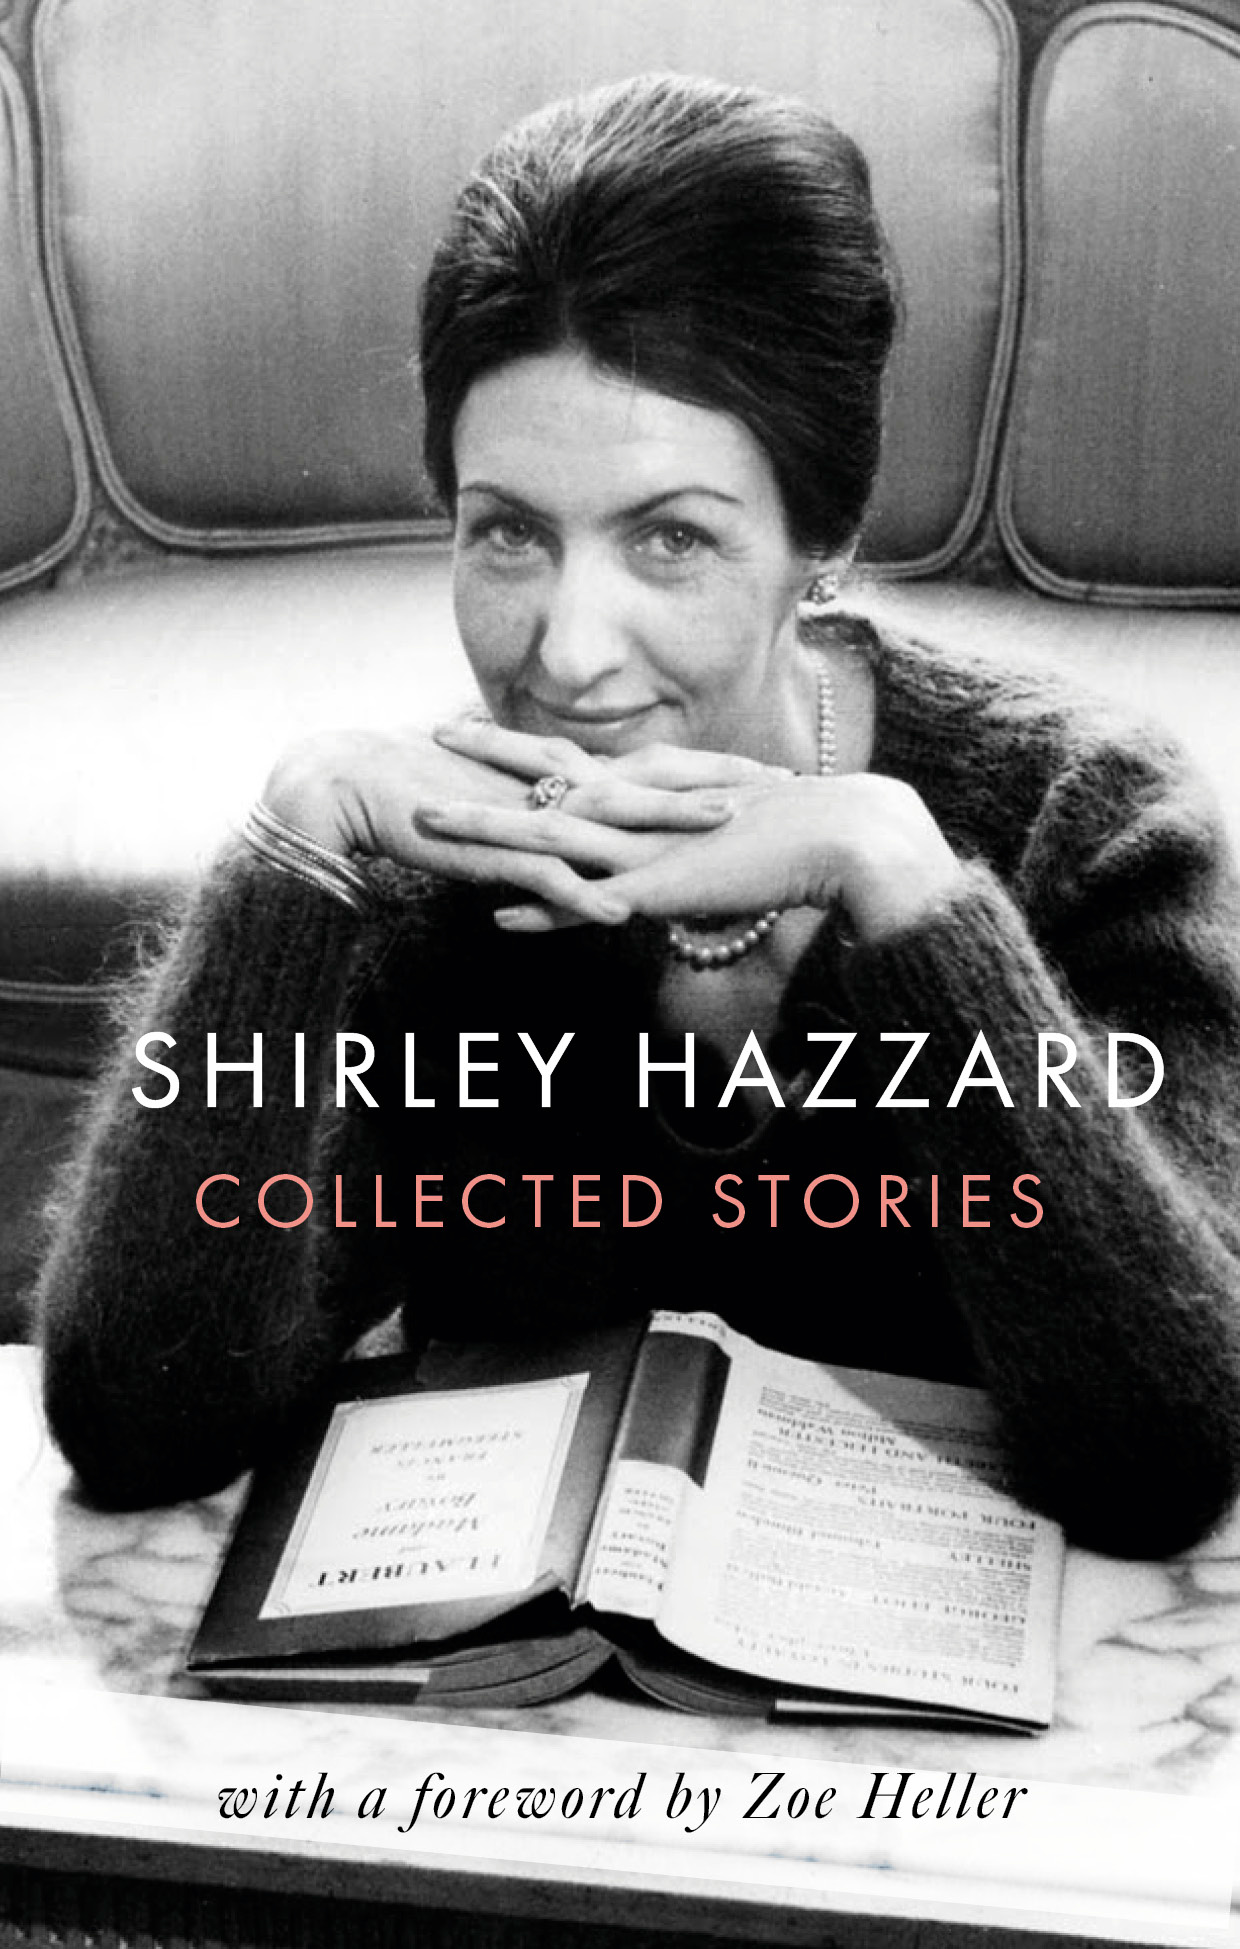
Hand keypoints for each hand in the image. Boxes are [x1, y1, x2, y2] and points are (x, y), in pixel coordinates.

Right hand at [258, 720, 744, 920]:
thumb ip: (557, 816)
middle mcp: (558, 787)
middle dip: (719, 784)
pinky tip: (621, 913)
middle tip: (784, 787)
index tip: (769, 773)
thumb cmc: (432, 793)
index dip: (712, 770)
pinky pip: (545, 876)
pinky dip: (583, 894)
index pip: (653, 768)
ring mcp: (529, 817)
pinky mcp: (492, 850)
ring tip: (728, 831)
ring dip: (671, 825)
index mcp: (565, 775)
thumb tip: (593, 834)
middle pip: (654, 782)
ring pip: (613, 821)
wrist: (357, 782)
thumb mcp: (513, 804)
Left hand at [422, 769, 965, 944]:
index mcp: (654, 789)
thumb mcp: (728, 834)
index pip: (576, 759)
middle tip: (432, 729)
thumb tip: (669, 857)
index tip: (478, 728)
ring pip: (547, 836)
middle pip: (548, 773)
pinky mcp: (659, 888)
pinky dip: (541, 911)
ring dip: (484, 832)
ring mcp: (644, 846)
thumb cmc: (798, 839)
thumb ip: (689, 841)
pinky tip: (498, 921)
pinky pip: (587, 902)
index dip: (524, 744)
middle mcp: (639, 807)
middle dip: (487, 754)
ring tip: (426, 826)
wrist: (840, 836)